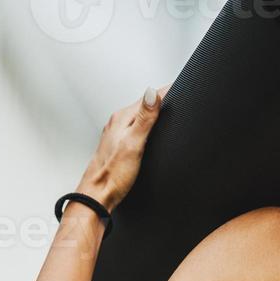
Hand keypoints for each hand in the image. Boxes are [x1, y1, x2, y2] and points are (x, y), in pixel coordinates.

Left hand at [76, 86, 167, 211]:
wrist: (97, 195)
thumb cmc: (113, 175)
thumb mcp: (133, 144)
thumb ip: (144, 118)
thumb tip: (152, 93)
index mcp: (123, 118)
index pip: (149, 98)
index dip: (167, 92)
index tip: (181, 85)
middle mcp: (118, 122)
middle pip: (145, 104)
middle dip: (162, 98)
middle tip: (179, 92)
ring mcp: (118, 133)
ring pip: (140, 116)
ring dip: (155, 111)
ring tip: (168, 105)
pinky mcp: (119, 144)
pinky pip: (136, 127)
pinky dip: (148, 124)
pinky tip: (152, 129)